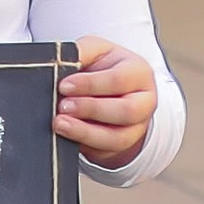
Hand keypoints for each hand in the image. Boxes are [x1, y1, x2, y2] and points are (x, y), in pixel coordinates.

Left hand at [55, 35, 156, 168]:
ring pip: (118, 138)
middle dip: (91, 109)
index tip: (63, 85)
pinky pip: (105, 152)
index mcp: (139, 73)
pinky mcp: (120, 147)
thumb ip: (82, 51)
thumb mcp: (95, 51)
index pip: (119, 80)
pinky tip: (65, 137)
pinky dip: (84, 145)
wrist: (108, 91)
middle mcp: (144, 102)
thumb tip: (61, 61)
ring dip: (85, 132)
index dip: (90, 84)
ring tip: (59, 124)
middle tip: (63, 106)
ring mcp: (136, 128)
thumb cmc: (101, 68)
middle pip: (126, 111)